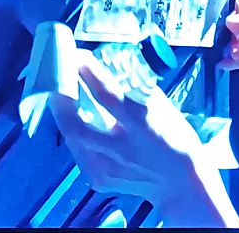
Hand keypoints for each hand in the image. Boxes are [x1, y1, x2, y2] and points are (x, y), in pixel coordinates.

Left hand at [48, 49, 238, 226]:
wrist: (182, 184)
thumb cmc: (177, 140)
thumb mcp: (165, 110)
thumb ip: (138, 92)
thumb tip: (112, 69)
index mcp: (144, 125)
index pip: (107, 96)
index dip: (87, 74)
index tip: (75, 55)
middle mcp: (122, 149)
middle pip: (76, 124)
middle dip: (61, 98)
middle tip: (56, 77)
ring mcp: (108, 168)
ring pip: (72, 137)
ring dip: (64, 113)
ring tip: (63, 95)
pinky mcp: (99, 178)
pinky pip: (79, 150)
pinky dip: (76, 132)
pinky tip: (78, 121)